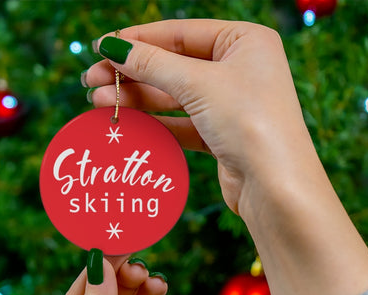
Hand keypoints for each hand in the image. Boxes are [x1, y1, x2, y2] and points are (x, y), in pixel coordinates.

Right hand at [84, 19, 309, 215]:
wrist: (275, 187)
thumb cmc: (249, 122)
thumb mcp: (198, 84)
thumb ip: (152, 64)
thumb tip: (112, 46)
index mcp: (245, 41)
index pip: (181, 33)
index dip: (138, 40)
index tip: (101, 47)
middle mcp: (241, 70)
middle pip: (175, 65)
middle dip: (132, 74)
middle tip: (91, 81)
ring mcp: (232, 105)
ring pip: (176, 97)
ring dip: (138, 99)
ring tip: (99, 102)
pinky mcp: (224, 136)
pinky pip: (183, 123)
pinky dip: (156, 123)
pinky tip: (127, 122)